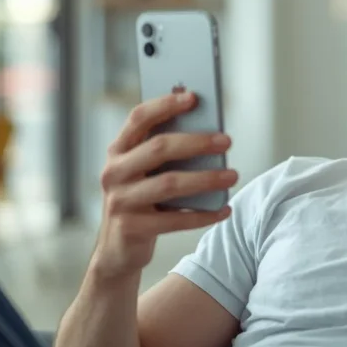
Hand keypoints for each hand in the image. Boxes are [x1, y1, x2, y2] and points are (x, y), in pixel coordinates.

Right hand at [91, 91, 237, 280]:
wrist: (118, 250)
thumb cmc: (142, 200)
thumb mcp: (145, 172)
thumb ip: (165, 151)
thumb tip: (208, 129)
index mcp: (118, 151)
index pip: (139, 118)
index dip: (165, 105)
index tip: (194, 96)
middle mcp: (113, 172)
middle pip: (158, 148)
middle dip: (196, 142)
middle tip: (227, 141)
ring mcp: (120, 201)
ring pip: (170, 184)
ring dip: (206, 179)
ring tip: (233, 175)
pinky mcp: (132, 228)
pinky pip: (175, 220)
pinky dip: (204, 215)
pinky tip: (225, 209)